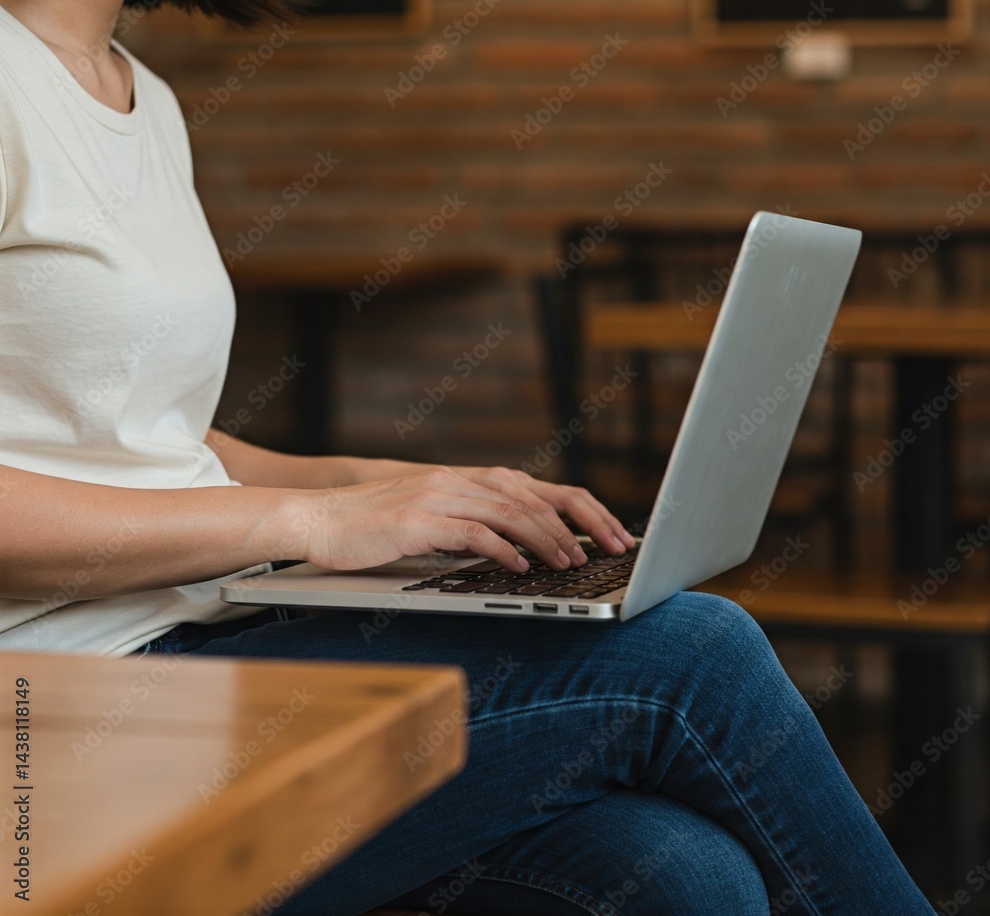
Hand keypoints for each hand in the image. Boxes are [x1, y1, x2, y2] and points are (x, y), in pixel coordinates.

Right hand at [298, 466, 632, 573]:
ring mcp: (439, 496)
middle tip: (609, 550)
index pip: (541, 489)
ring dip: (548, 539)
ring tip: (572, 562)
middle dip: (579, 525)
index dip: (583, 510)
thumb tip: (523, 548)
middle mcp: (459, 481)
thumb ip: (474, 523)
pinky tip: (521, 568)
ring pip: (511, 512)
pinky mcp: (418, 519)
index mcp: (468, 479)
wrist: (318, 518)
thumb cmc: (376, 525)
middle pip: (536, 497)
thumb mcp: (434, 518)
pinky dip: (503, 550)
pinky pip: (473, 532)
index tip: (613, 534)